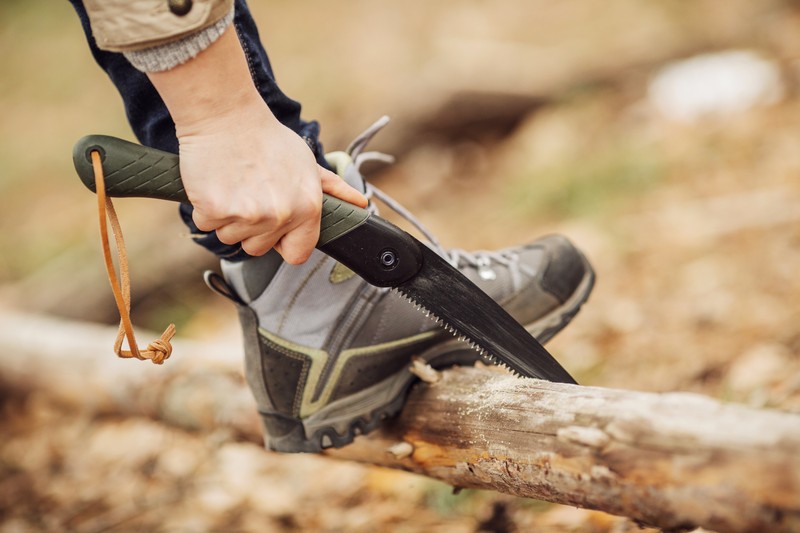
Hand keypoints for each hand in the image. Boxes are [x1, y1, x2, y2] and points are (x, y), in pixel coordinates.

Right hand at [147, 27, 365, 263]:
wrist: (227, 115)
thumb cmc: (267, 139)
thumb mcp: (308, 164)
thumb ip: (334, 189)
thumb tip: (360, 204)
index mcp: (307, 208)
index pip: (296, 254)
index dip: (283, 242)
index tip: (275, 227)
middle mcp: (279, 215)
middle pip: (257, 248)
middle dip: (251, 227)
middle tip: (250, 193)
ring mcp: (246, 215)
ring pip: (231, 237)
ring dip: (228, 217)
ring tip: (234, 185)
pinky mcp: (214, 210)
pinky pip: (206, 224)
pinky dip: (206, 208)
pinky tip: (217, 183)